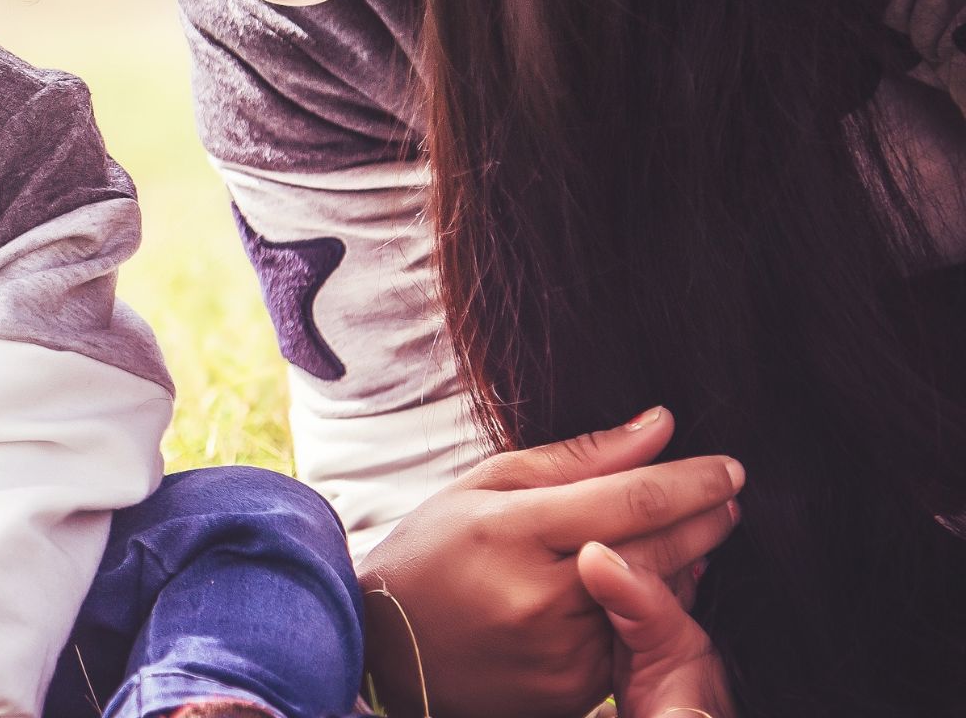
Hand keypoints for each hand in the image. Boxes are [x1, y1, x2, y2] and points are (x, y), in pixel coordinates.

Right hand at [356, 406, 743, 717]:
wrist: (386, 645)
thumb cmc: (432, 552)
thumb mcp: (485, 485)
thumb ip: (576, 459)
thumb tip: (659, 427)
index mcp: (513, 530)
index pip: (631, 499)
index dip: (691, 482)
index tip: (729, 468)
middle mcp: (541, 595)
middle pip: (655, 550)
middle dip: (704, 519)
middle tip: (728, 497)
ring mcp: (559, 648)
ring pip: (653, 599)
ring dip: (685, 565)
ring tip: (691, 535)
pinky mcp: (571, 687)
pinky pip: (634, 640)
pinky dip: (653, 608)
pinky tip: (650, 583)